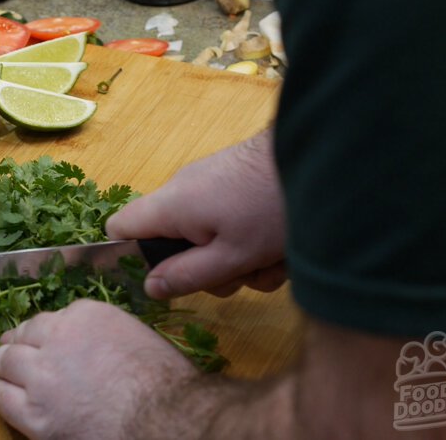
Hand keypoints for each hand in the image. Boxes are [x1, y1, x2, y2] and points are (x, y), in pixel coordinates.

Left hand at [0, 299, 195, 439]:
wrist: (164, 420)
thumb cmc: (163, 381)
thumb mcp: (133, 335)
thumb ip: (98, 333)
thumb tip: (84, 345)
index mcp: (83, 315)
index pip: (48, 319)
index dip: (43, 334)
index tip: (43, 343)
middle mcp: (56, 339)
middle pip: (21, 336)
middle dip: (16, 344)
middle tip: (12, 354)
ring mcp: (42, 377)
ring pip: (4, 362)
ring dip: (3, 367)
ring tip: (2, 373)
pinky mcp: (35, 415)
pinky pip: (1, 398)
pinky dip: (1, 394)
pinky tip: (7, 398)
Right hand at [106, 131, 285, 298]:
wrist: (324, 158)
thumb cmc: (272, 208)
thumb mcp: (231, 257)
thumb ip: (187, 276)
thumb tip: (149, 287)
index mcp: (171, 206)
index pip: (120, 227)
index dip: (129, 256)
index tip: (162, 279)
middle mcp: (183, 190)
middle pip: (173, 242)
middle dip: (206, 269)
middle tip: (238, 277)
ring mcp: (211, 184)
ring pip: (209, 238)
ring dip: (239, 260)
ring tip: (273, 262)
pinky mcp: (237, 182)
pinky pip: (231, 223)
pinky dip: (253, 242)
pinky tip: (283, 248)